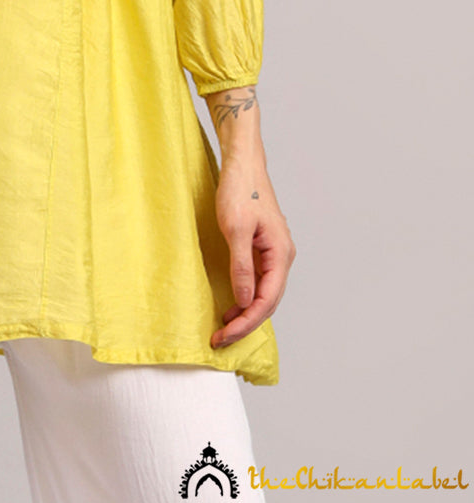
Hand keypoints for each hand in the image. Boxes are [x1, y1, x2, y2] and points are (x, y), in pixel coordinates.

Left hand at [210, 153, 295, 348]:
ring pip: (263, 293)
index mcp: (280, 254)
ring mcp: (273, 252)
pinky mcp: (262, 247)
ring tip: (223, 327)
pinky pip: (257, 280)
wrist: (242, 163)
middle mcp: (282, 257)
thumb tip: (245, 301)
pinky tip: (231, 303)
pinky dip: (245, 296)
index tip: (225, 335)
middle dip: (245, 323)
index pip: (266, 301)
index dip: (246, 322)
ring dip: (245, 312)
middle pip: (268, 302)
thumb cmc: (239, 190)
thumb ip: (241, 266)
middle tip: (220, 339)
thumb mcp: (235, 229)